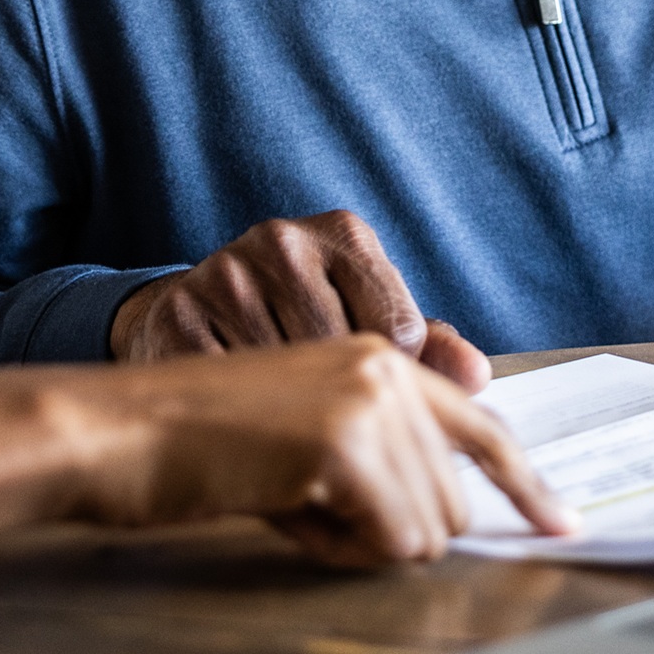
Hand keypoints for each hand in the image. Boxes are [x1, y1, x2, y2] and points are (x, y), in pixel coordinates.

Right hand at [74, 335, 574, 564]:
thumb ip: (380, 450)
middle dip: (391, 532)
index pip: (482, 425)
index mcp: (377, 355)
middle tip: (312, 513)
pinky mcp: (344, 444)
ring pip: (426, 528)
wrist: (120, 430)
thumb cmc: (197, 440)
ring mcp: (368, 400)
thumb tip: (449, 513)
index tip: (561, 524)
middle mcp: (384, 366)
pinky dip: (337, 552)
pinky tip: (286, 513)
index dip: (528, 484)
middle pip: (453, 500)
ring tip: (291, 505)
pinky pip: (388, 540)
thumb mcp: (302, 430)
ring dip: (359, 544)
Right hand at [111, 209, 490, 391]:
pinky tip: (237, 408)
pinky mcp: (176, 317)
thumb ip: (424, 348)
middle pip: (345, 360)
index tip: (358, 389)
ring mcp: (225, 274)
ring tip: (275, 407)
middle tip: (316, 412)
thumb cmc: (286, 324)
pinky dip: (242, 421)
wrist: (178, 318)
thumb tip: (476, 373)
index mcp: (343, 233)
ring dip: (290, 416)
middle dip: (338, 406)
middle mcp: (284, 240)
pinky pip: (233, 396)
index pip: (399, 335)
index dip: (386, 385)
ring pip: (289, 382)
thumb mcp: (361, 321)